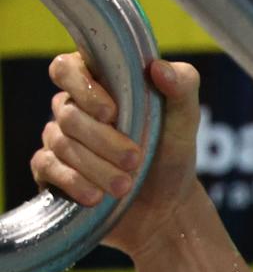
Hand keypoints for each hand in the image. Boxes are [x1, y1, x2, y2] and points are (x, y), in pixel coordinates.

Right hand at [31, 52, 202, 257]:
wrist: (166, 203)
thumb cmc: (171, 151)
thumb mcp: (185, 117)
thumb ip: (182, 85)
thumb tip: (158, 68)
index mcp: (99, 84)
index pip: (66, 68)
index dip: (83, 87)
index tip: (112, 112)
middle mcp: (72, 107)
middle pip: (68, 114)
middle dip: (104, 140)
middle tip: (135, 159)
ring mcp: (59, 138)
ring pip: (61, 144)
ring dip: (97, 167)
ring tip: (126, 185)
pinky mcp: (51, 170)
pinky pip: (47, 168)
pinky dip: (74, 182)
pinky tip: (96, 197)